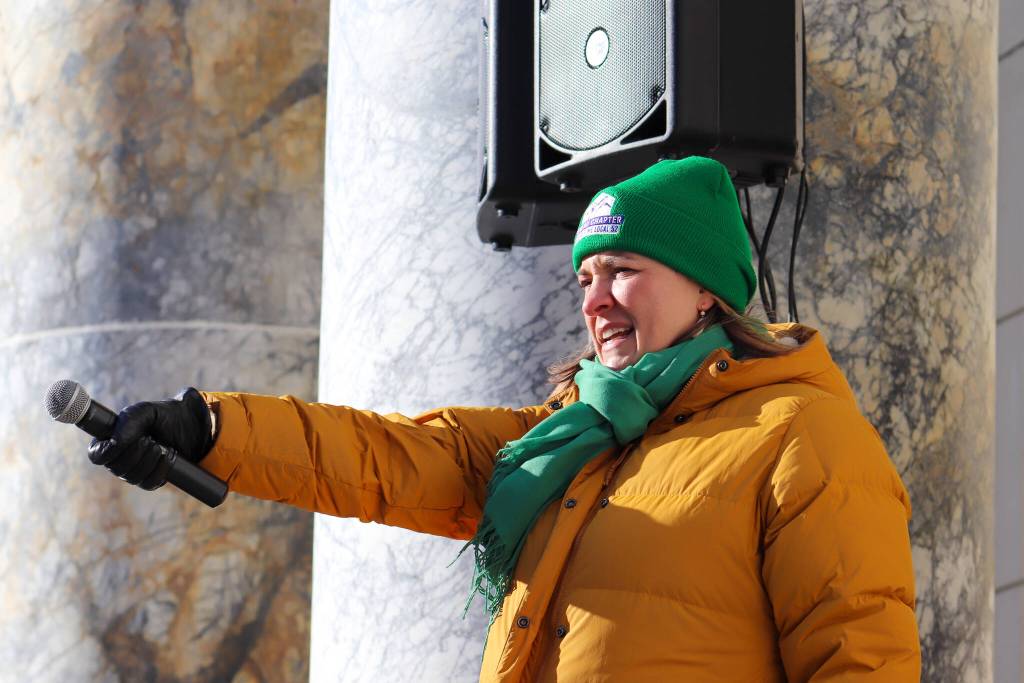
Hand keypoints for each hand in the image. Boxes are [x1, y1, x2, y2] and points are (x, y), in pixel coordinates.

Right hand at [88, 387, 213, 489]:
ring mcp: (134, 471)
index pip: (96, 455)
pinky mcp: (150, 479)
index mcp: (110, 440)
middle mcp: (118, 458)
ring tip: (160, 446)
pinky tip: (167, 457)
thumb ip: (128, 422)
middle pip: (116, 468)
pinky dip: (159, 470)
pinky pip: (148, 484)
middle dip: (135, 453)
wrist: (191, 426)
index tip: (123, 442)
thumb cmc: (164, 416)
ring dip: (148, 461)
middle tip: (150, 439)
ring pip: (132, 478)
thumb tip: (115, 443)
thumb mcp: (145, 412)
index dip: (107, 452)